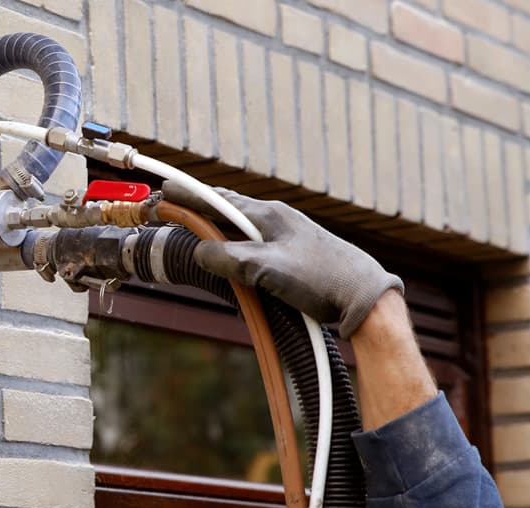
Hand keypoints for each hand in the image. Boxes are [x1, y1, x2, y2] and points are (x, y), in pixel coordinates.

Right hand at [164, 185, 402, 338]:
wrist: (365, 296)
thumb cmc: (321, 279)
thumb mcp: (268, 269)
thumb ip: (230, 258)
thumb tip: (200, 251)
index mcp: (269, 215)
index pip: (219, 200)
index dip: (190, 196)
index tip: (165, 189)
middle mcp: (278, 218)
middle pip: (229, 208)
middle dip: (200, 206)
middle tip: (175, 207)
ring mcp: (288, 234)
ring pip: (242, 225)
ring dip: (218, 224)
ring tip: (198, 226)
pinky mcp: (295, 252)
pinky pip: (256, 240)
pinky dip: (236, 242)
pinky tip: (235, 253)